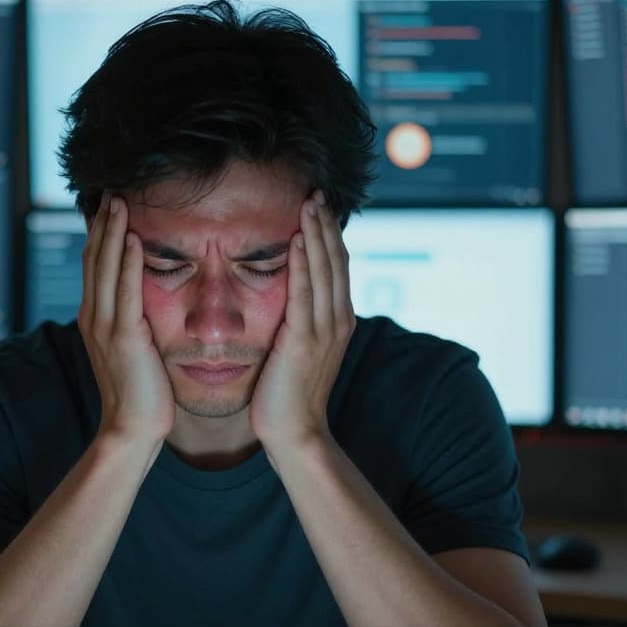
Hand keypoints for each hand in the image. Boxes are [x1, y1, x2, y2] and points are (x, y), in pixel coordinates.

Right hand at [78, 195, 174, 449]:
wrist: (131, 428)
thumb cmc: (139, 392)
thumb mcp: (132, 348)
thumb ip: (131, 322)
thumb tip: (141, 301)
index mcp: (95, 318)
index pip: (95, 265)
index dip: (100, 233)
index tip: (108, 205)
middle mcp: (94, 317)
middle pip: (95, 258)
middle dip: (102, 223)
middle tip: (111, 190)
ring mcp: (106, 327)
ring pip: (106, 269)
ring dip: (113, 233)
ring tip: (119, 201)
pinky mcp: (125, 338)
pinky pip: (127, 293)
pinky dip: (129, 263)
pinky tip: (134, 239)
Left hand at [250, 191, 354, 456]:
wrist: (295, 434)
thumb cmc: (289, 395)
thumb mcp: (300, 350)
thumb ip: (301, 322)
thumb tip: (291, 299)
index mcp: (337, 321)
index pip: (336, 267)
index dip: (329, 235)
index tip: (318, 205)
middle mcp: (337, 321)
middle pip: (335, 261)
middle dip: (325, 225)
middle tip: (316, 192)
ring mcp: (323, 331)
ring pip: (323, 272)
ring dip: (315, 235)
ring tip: (308, 204)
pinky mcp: (303, 342)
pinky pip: (303, 295)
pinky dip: (302, 265)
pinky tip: (296, 241)